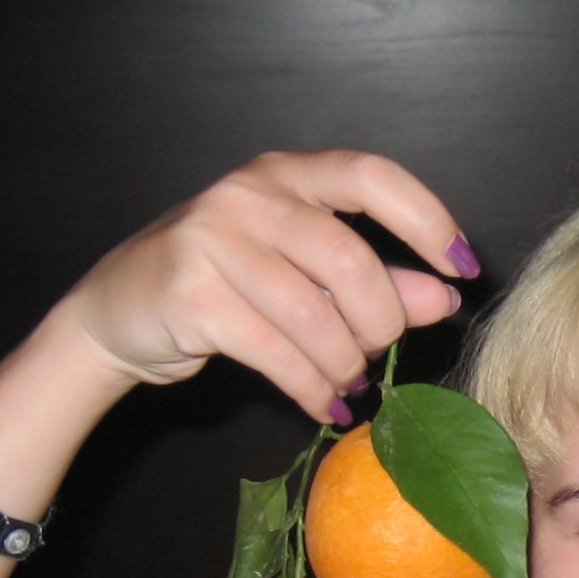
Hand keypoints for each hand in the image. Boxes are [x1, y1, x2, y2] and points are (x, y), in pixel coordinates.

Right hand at [50, 150, 476, 421]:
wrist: (116, 315)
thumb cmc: (222, 287)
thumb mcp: (300, 273)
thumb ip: (373, 280)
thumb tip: (444, 297)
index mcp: (285, 174)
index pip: (372, 176)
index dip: (427, 219)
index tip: (462, 267)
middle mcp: (248, 195)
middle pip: (349, 260)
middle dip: (380, 321)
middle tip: (377, 353)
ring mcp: (212, 239)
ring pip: (315, 315)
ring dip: (344, 363)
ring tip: (347, 384)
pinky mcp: (190, 295)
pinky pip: (277, 353)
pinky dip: (312, 387)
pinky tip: (324, 404)